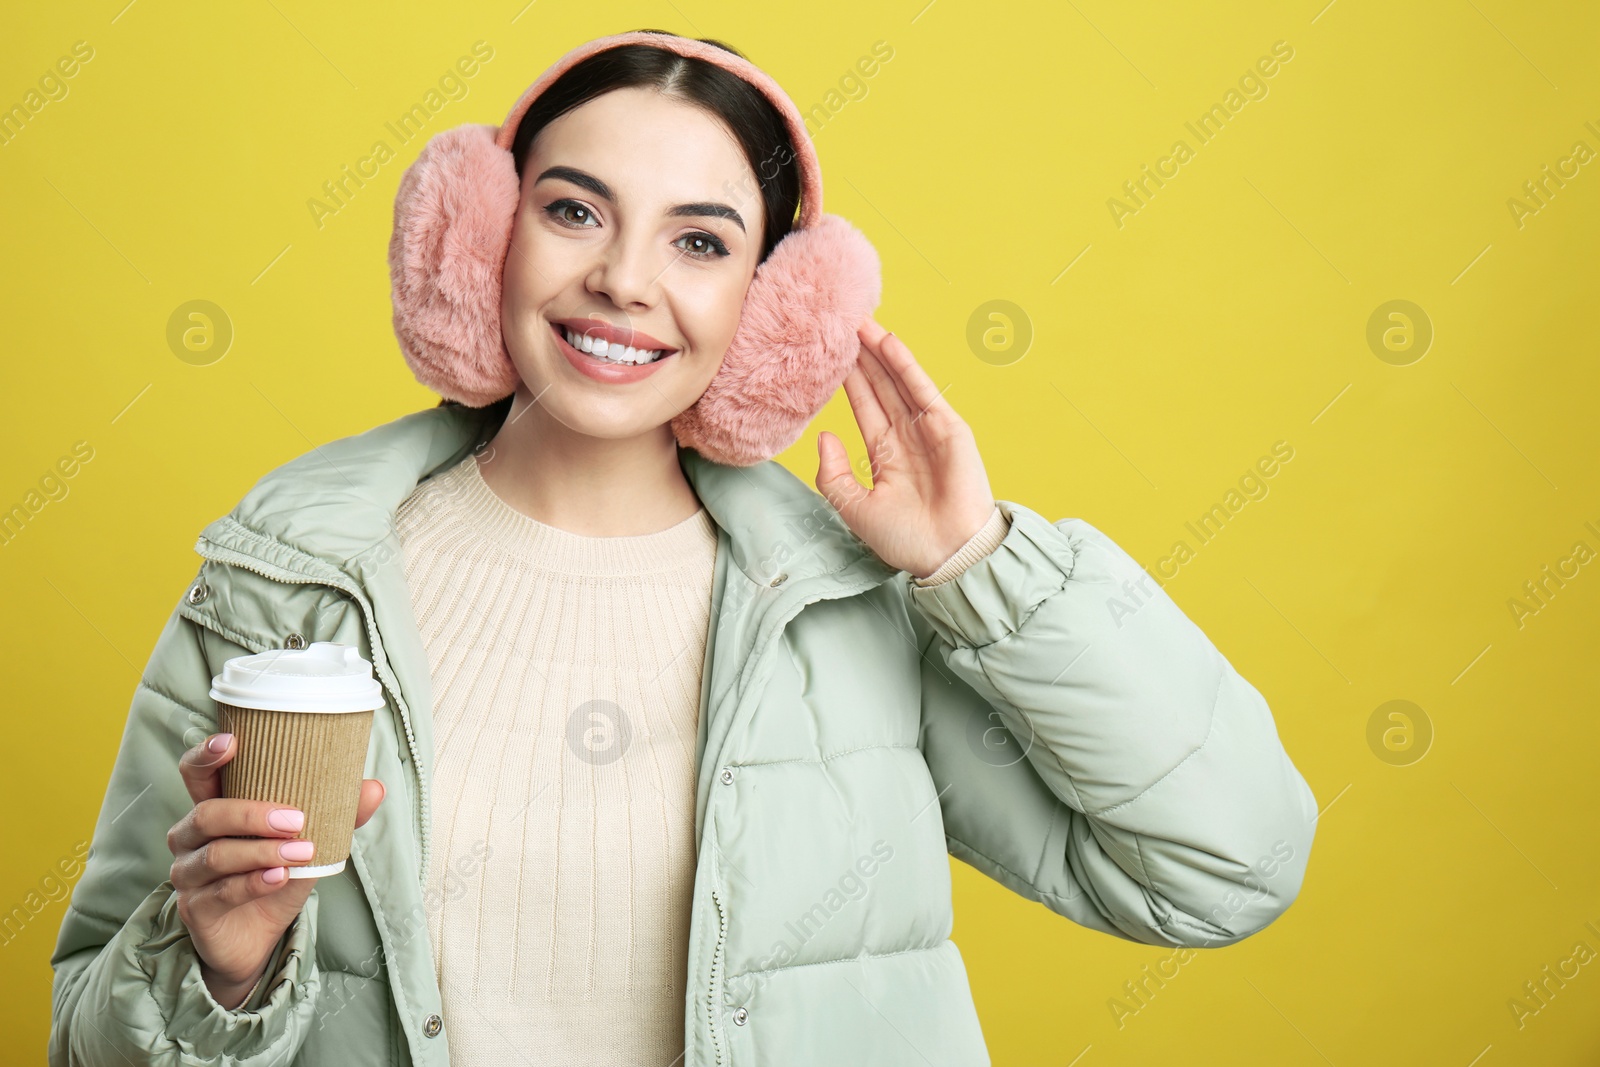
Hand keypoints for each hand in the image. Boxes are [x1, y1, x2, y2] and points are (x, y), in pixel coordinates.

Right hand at [166, 732, 384, 1008]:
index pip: (195, 772)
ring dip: (263, 851)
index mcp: (215, 807)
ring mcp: (188, 873)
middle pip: (207, 814)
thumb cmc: (277, 875)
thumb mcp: (309, 840)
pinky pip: (221, 892)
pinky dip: (254, 882)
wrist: (259, 937)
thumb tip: (375, 788)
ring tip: (302, 851)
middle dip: (252, 814)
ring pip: (217, 855)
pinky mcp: (195, 909)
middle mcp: (191, 837)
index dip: (205, 754)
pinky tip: (280, 877)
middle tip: (297, 818)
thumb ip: (337, 814)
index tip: (232, 742)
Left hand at [815, 319, 997, 578]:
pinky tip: (888, 341)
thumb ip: (834, 474)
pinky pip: (923, 390)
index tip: (828, 352)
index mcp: (886, 454)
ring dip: (880, 351)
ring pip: (898, 381)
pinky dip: (906, 365)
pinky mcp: (949, 428)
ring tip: (858, 322)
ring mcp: (929, 429)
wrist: (946, 555)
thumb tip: (823, 435)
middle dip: (861, 356)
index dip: (848, 379)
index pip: (864, 406)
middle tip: (841, 323)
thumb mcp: (855, 508)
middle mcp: (907, 436)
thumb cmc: (905, 540)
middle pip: (880, 386)